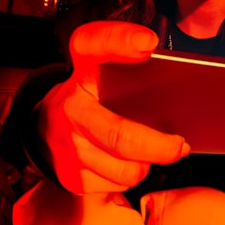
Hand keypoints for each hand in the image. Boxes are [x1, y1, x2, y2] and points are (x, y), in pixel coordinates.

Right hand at [37, 21, 189, 194]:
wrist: (45, 125)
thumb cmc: (92, 95)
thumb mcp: (104, 68)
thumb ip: (130, 59)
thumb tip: (170, 70)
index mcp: (81, 69)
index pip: (93, 44)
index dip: (121, 40)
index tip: (148, 42)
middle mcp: (69, 106)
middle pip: (121, 136)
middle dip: (159, 147)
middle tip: (180, 146)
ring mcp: (66, 146)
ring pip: (126, 169)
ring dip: (146, 163)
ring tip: (149, 152)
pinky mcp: (70, 177)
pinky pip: (117, 184)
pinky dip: (128, 176)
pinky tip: (125, 161)